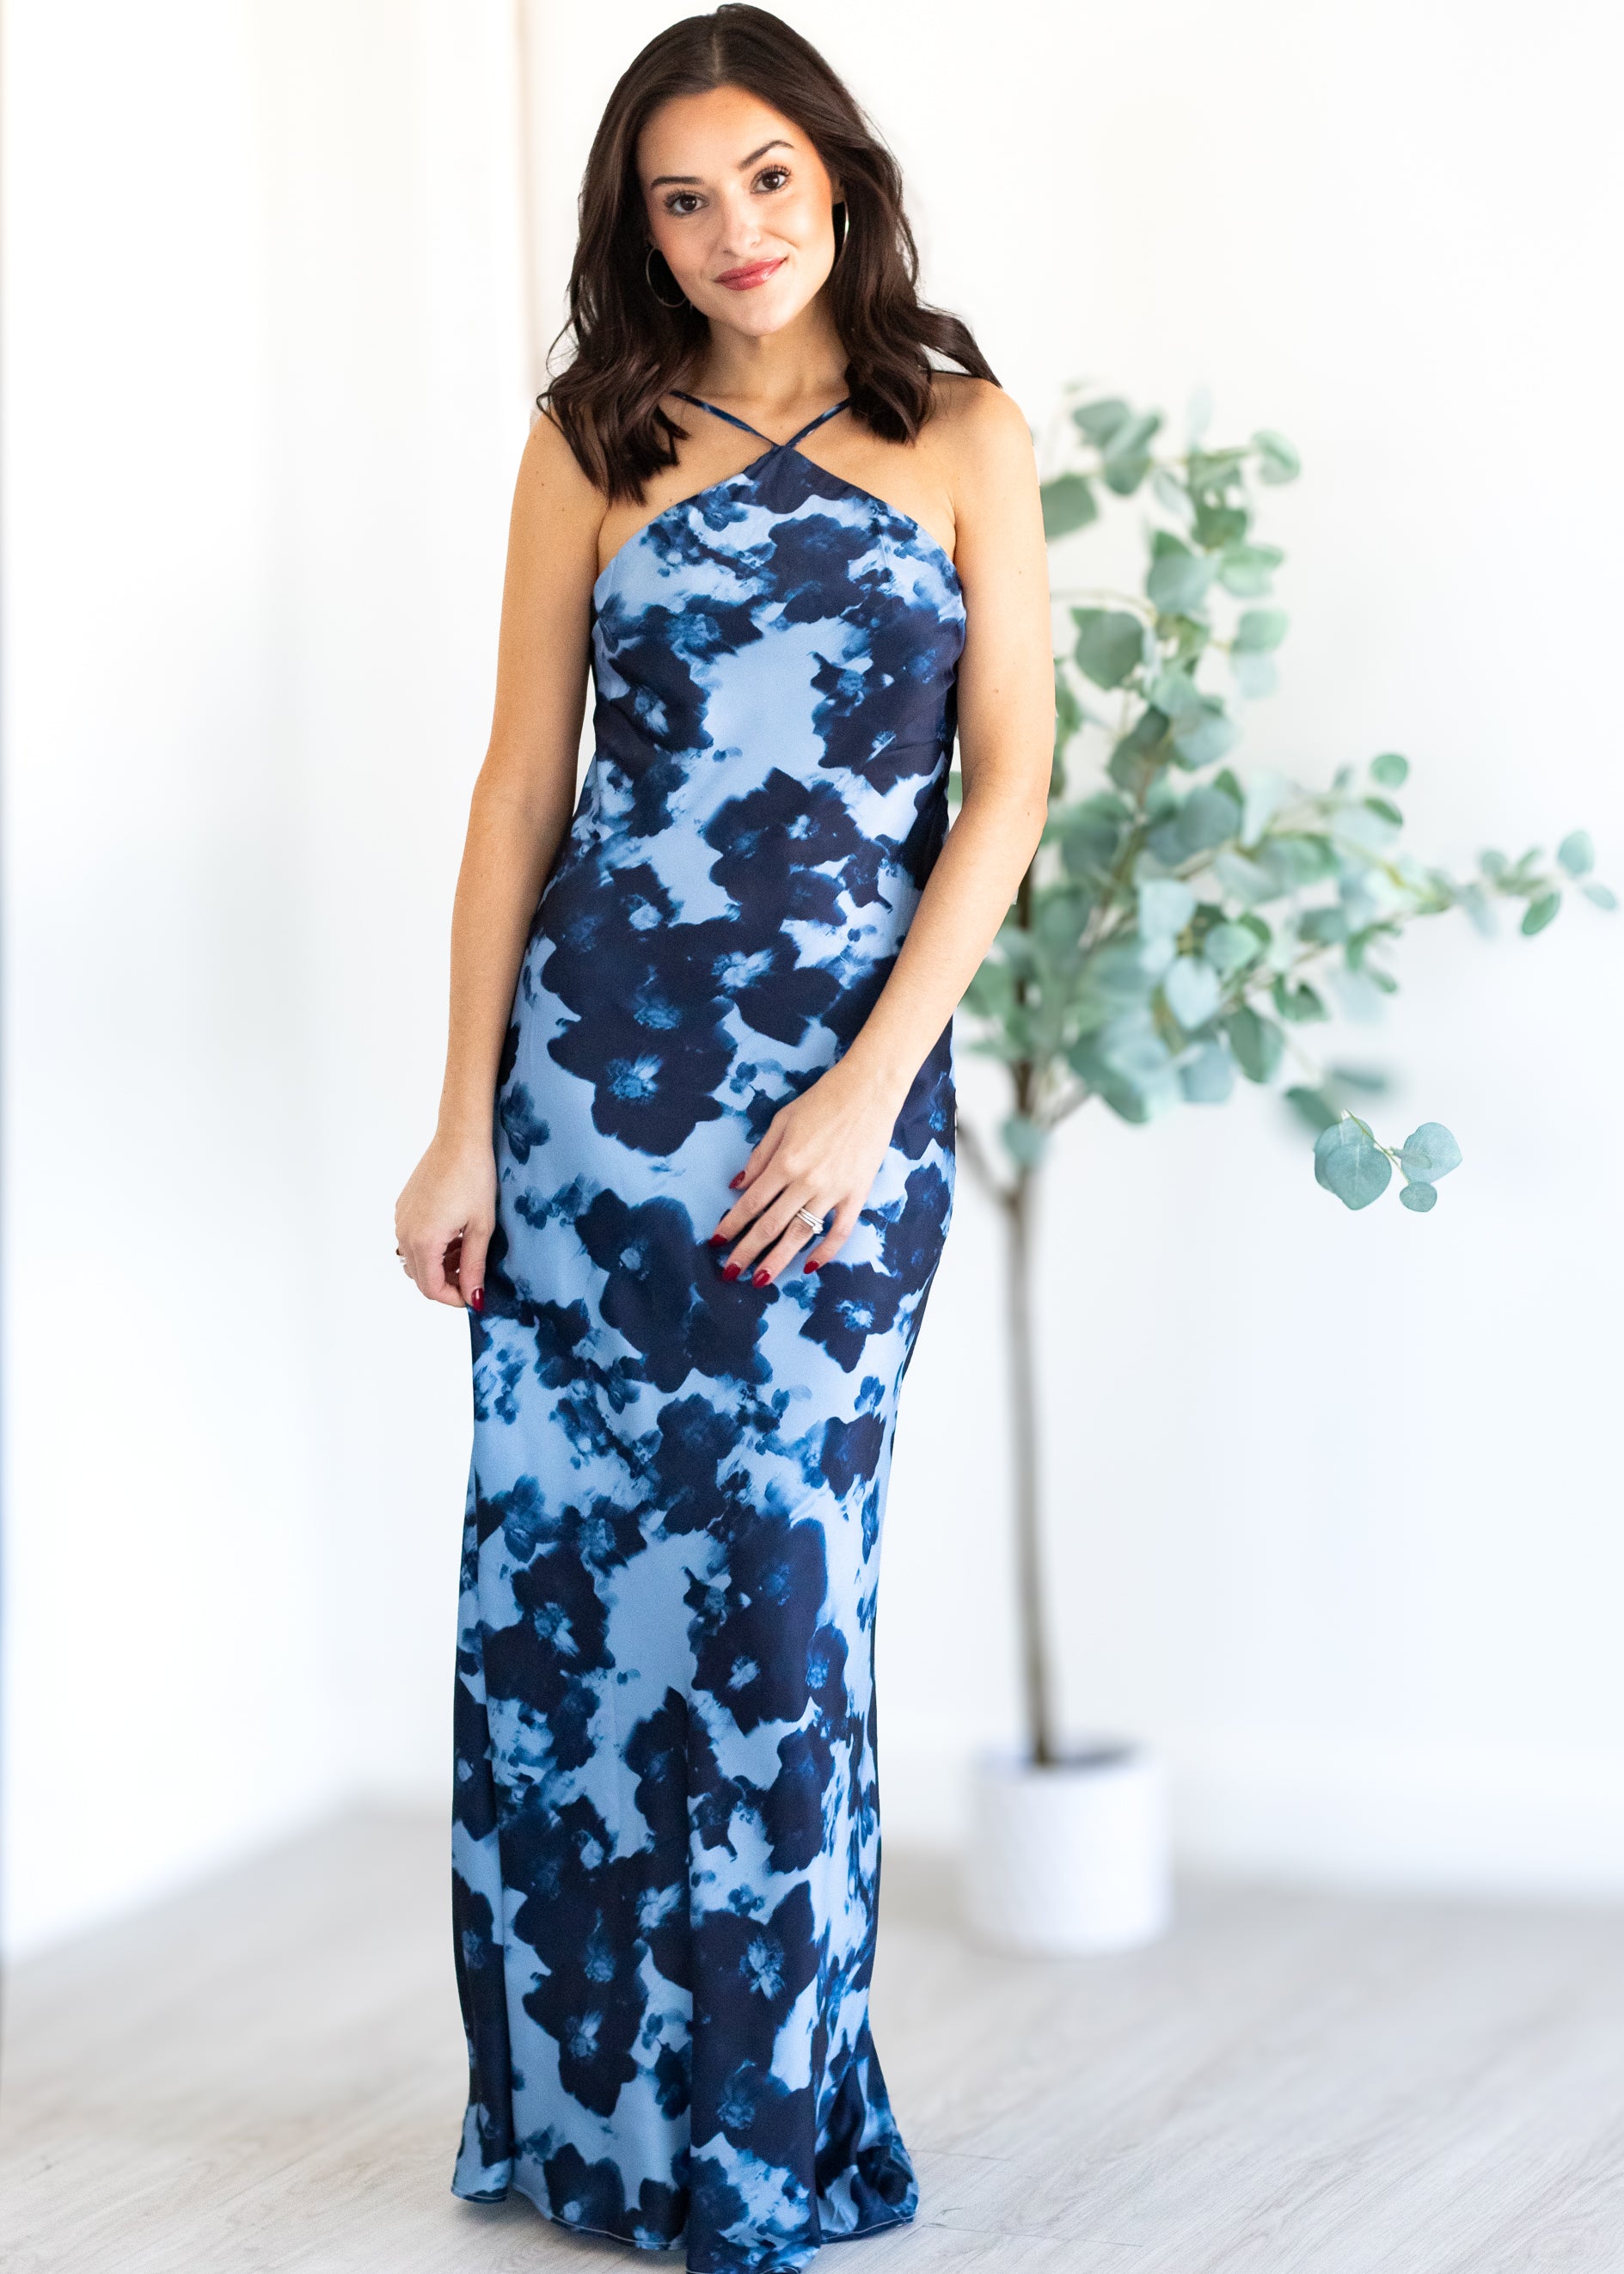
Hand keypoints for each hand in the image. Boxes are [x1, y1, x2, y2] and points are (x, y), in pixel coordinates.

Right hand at [395, 1131, 495, 1309]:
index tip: (473, 1296)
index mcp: (424, 1240)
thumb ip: (474, 1267)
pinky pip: (412, 1240)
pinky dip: (431, 1247)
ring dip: (438, 1265)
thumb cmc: (475, 1178)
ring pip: (415, 1259)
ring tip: (466, 1252)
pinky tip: (454, 1235)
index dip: (453, 1299)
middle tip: (473, 1276)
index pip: (431, 1288)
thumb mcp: (481, 1228)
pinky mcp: (403, 1208)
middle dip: (446, 1283)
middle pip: (420, 1277)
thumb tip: (473, 1298)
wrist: (460, 1140)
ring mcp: (401, 1219)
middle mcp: (405, 1232)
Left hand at [709, 1060, 899, 1286]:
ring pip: (801, 1235)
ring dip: (779, 1260)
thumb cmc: (822, 1101)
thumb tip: (738, 1185)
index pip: (751, 1203)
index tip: (717, 1242)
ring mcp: (834, 1191)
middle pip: (771, 1225)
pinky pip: (840, 1231)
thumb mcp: (781, 1122)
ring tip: (761, 1280)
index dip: (732, 1225)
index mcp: (785, 1161)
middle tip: (730, 1272)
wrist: (869, 1091)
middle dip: (747, 1252)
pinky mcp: (857, 1194)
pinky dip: (826, 1251)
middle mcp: (807, 1181)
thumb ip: (759, 1157)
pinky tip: (810, 1266)